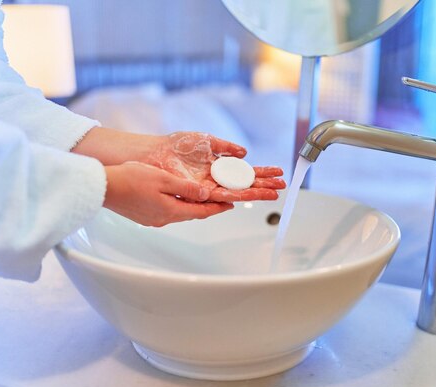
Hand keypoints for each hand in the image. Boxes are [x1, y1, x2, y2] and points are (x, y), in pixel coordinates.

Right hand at [103, 162, 233, 226]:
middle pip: (191, 213)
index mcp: (170, 211)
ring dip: (191, 206)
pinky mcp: (143, 216)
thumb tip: (206, 195)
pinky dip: (178, 205)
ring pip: (179, 212)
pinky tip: (178, 198)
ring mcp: (152, 219)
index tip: (230, 204)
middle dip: (206, 207)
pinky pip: (167, 211)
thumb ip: (186, 188)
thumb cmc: (130, 179)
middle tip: (220, 200)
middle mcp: (163, 219)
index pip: (201, 211)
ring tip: (203, 198)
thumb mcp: (163, 179)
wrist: (103, 187)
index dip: (217, 208)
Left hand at [142, 131, 285, 201]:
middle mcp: (216, 180)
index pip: (246, 173)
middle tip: (282, 188)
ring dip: (255, 193)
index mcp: (220, 168)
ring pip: (236, 193)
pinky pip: (218, 197)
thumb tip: (244, 153)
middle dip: (264, 186)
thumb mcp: (207, 141)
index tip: (278, 173)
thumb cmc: (176, 146)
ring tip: (272, 194)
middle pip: (245, 185)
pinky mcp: (196, 192)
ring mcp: (208, 188)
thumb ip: (226, 147)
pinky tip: (247, 197)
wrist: (154, 152)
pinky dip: (233, 196)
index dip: (262, 174)